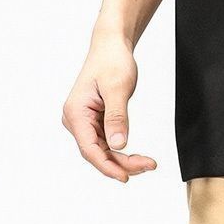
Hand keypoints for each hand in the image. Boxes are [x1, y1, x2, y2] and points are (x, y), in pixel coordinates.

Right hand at [62, 26, 156, 181]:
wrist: (111, 46)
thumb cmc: (112, 61)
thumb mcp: (117, 88)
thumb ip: (117, 117)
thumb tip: (119, 145)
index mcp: (75, 113)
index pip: (89, 149)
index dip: (108, 166)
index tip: (127, 176)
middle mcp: (76, 120)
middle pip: (97, 154)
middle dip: (121, 164)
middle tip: (148, 166)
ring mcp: (84, 123)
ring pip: (103, 152)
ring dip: (123, 161)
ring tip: (147, 164)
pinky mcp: (94, 122)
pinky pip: (106, 144)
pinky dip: (121, 152)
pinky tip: (137, 157)